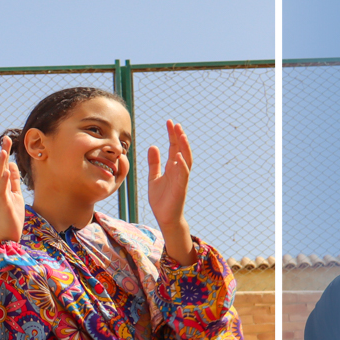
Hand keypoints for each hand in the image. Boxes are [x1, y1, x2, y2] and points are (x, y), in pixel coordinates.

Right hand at [0, 135, 24, 243]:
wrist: (9, 234)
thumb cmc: (13, 216)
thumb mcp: (16, 194)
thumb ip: (13, 181)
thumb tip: (11, 165)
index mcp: (2, 186)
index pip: (3, 167)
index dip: (5, 154)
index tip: (7, 140)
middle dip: (3, 153)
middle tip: (6, 139)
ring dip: (0, 164)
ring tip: (3, 151)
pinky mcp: (2, 203)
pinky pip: (1, 190)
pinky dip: (2, 179)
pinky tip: (4, 170)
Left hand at [146, 120, 195, 264]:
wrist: (165, 217)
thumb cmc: (161, 198)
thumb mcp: (153, 177)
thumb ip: (154, 163)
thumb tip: (153, 146)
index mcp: (172, 167)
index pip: (173, 147)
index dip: (172, 135)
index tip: (169, 122)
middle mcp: (178, 170)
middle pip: (180, 150)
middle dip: (178, 137)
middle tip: (175, 123)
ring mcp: (181, 178)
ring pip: (186, 159)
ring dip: (184, 147)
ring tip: (181, 134)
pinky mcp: (181, 188)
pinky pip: (183, 175)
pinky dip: (182, 165)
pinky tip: (180, 156)